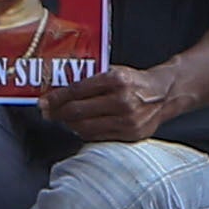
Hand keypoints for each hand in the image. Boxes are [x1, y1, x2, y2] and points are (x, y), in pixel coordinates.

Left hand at [42, 65, 181, 145]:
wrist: (165, 94)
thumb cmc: (135, 81)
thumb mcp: (114, 71)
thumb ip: (90, 81)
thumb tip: (59, 93)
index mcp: (116, 79)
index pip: (77, 90)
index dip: (56, 98)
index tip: (43, 101)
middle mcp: (122, 100)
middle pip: (78, 111)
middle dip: (57, 113)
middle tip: (46, 113)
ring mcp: (127, 120)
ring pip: (85, 127)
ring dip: (69, 124)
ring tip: (62, 119)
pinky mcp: (130, 135)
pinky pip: (98, 136)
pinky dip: (84, 132)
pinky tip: (79, 126)